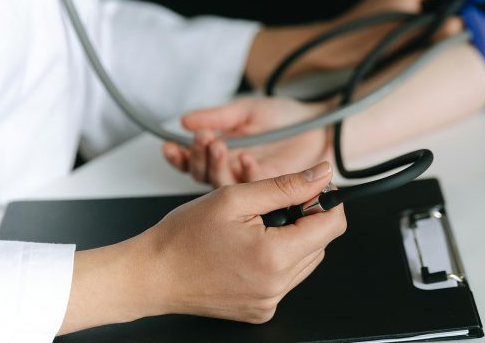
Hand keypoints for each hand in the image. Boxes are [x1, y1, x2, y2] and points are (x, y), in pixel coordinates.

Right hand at [60, 162, 345, 333]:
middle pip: (320, 243)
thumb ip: (286, 185)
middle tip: (269, 207)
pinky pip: (286, 279)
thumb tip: (322, 175)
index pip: (333, 226)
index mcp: (274, 257)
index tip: (310, 189)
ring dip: (292, 240)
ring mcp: (269, 302)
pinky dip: (277, 260)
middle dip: (304, 219)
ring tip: (255, 229)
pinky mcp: (260, 310)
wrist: (151, 274)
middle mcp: (277, 286)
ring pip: (305, 260)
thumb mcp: (235, 197)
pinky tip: (249, 250)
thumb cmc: (183, 236)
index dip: (326, 202)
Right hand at [163, 97, 331, 186]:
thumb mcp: (248, 110)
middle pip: (204, 176)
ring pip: (224, 186)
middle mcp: (235, 173)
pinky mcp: (272, 194)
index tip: (171, 145)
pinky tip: (246, 158)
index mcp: (225, 154)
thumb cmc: (287, 117)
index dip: (180, 156)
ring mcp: (252, 186)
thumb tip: (185, 121)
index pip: (194, 162)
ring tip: (218, 144)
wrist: (321, 125)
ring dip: (217, 165)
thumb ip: (219, 116)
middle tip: (202, 139)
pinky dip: (247, 173)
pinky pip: (254, 189)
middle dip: (198, 157)